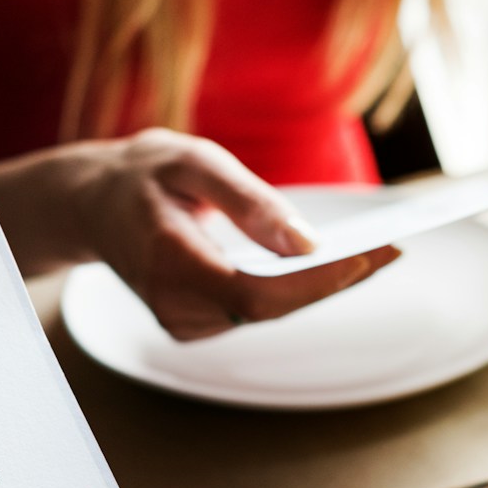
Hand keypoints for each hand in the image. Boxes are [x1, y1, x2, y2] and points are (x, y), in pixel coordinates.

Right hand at [77, 128, 399, 340]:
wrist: (91, 205)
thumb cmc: (145, 175)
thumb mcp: (192, 162)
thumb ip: (248, 202)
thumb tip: (307, 243)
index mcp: (168, 264)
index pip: (257, 294)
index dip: (317, 281)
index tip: (371, 255)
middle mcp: (174, 307)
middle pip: (273, 307)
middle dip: (336, 279)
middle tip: (396, 247)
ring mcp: (182, 324)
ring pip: (271, 312)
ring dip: (323, 284)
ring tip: (379, 251)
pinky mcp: (195, 325)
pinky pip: (259, 309)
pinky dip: (297, 287)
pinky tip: (332, 263)